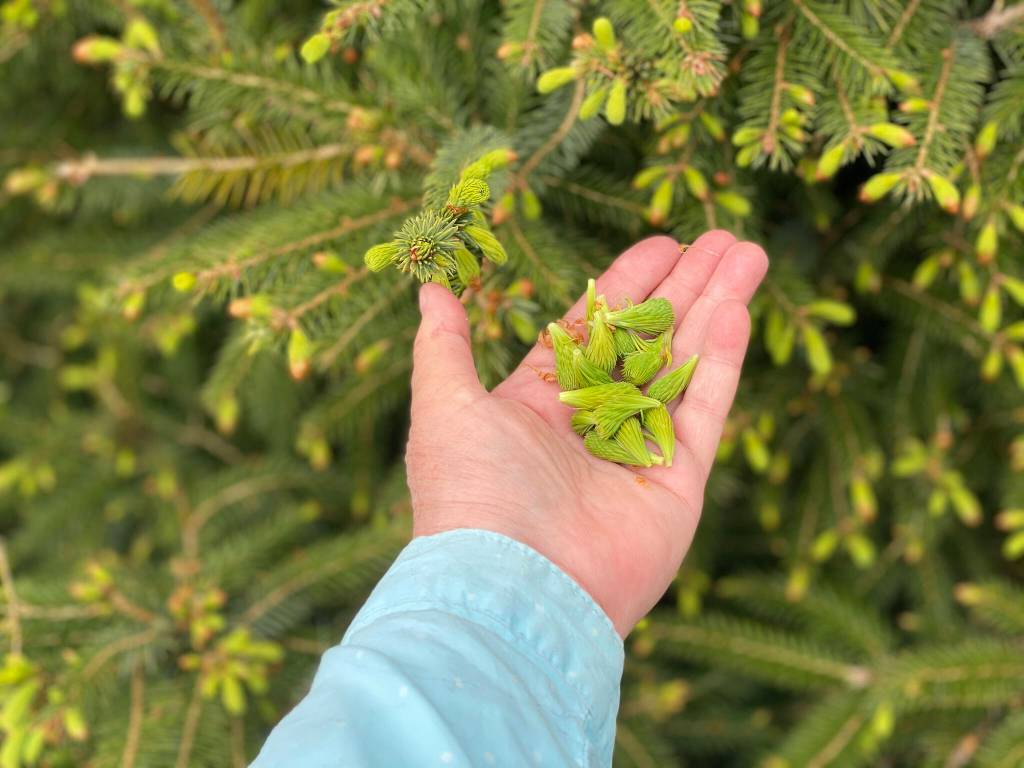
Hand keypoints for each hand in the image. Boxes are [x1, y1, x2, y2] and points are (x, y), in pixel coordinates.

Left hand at [406, 231, 767, 635]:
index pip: (593, 330)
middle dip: (685, 288)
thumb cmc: (470, 494)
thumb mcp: (444, 404)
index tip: (663, 244)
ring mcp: (638, 455)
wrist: (514, 589)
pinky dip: (721, 363)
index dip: (628, 286)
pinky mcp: (677, 486)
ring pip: (684, 367)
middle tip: (722, 237)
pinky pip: (703, 412)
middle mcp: (591, 426)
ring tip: (748, 254)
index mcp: (537, 406)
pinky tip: (736, 311)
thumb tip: (429, 291)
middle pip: (648, 340)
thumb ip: (444, 345)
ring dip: (716, 310)